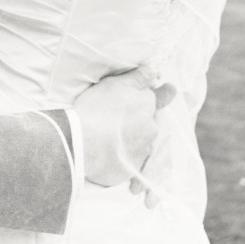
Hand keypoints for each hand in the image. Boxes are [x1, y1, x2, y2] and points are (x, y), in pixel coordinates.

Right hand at [72, 67, 172, 194]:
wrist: (82, 142)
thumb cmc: (98, 109)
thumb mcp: (116, 85)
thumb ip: (138, 78)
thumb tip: (155, 71)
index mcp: (148, 109)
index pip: (155, 101)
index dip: (155, 97)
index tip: (162, 93)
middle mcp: (150, 132)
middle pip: (147, 124)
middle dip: (137, 123)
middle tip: (116, 121)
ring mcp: (141, 154)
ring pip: (139, 145)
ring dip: (130, 143)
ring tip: (108, 140)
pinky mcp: (129, 172)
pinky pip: (129, 165)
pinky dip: (121, 160)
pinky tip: (107, 156)